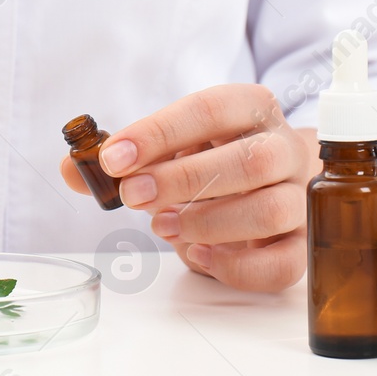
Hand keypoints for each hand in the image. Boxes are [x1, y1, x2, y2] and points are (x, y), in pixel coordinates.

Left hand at [60, 85, 314, 291]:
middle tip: (133, 196)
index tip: (113, 158)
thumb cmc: (211, 159)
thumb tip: (73, 170)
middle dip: (183, 180)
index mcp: (251, 109)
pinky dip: (237, 267)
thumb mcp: (168, 148)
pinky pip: (284, 263)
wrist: (270, 182)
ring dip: (209, 222)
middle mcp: (286, 148)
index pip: (211, 109)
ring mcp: (301, 198)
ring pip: (272, 211)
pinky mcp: (303, 244)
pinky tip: (197, 256)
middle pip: (251, 161)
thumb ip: (121, 157)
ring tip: (163, 227)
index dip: (158, 133)